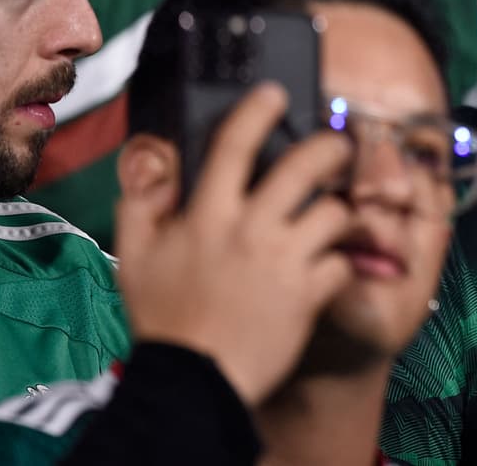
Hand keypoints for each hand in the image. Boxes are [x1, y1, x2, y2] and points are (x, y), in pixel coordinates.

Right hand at [115, 82, 354, 406]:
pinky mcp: (310, 295)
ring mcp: (285, 262)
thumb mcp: (135, 254)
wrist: (193, 382)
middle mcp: (252, 229)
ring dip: (341, 211)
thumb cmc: (164, 316)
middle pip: (306, 166)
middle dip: (330, 147)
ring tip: (337, 214)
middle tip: (338, 147)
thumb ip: (142, 198)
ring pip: (334, 213)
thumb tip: (154, 153)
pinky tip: (331, 266)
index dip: (258, 110)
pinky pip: (342, 264)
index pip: (235, 144)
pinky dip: (341, 264)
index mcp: (208, 214)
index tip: (276, 94)